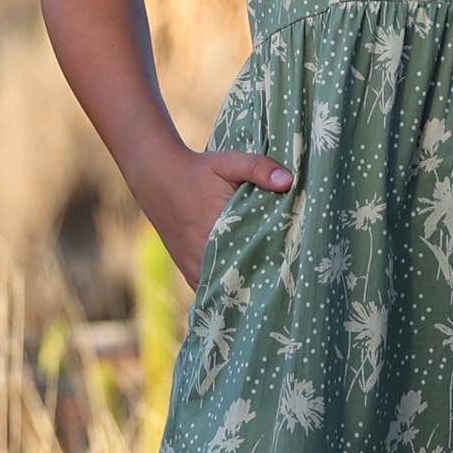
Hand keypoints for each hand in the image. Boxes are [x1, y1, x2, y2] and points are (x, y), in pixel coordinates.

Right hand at [130, 142, 293, 289]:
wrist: (158, 177)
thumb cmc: (199, 170)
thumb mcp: (230, 162)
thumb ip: (259, 169)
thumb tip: (288, 182)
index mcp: (217, 232)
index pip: (254, 259)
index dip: (275, 266)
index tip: (294, 269)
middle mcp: (203, 256)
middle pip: (241, 280)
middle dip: (263, 281)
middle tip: (289, 283)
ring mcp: (194, 268)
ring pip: (226, 289)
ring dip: (245, 288)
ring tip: (272, 289)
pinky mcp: (189, 271)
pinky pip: (212, 290)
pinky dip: (228, 289)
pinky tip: (247, 290)